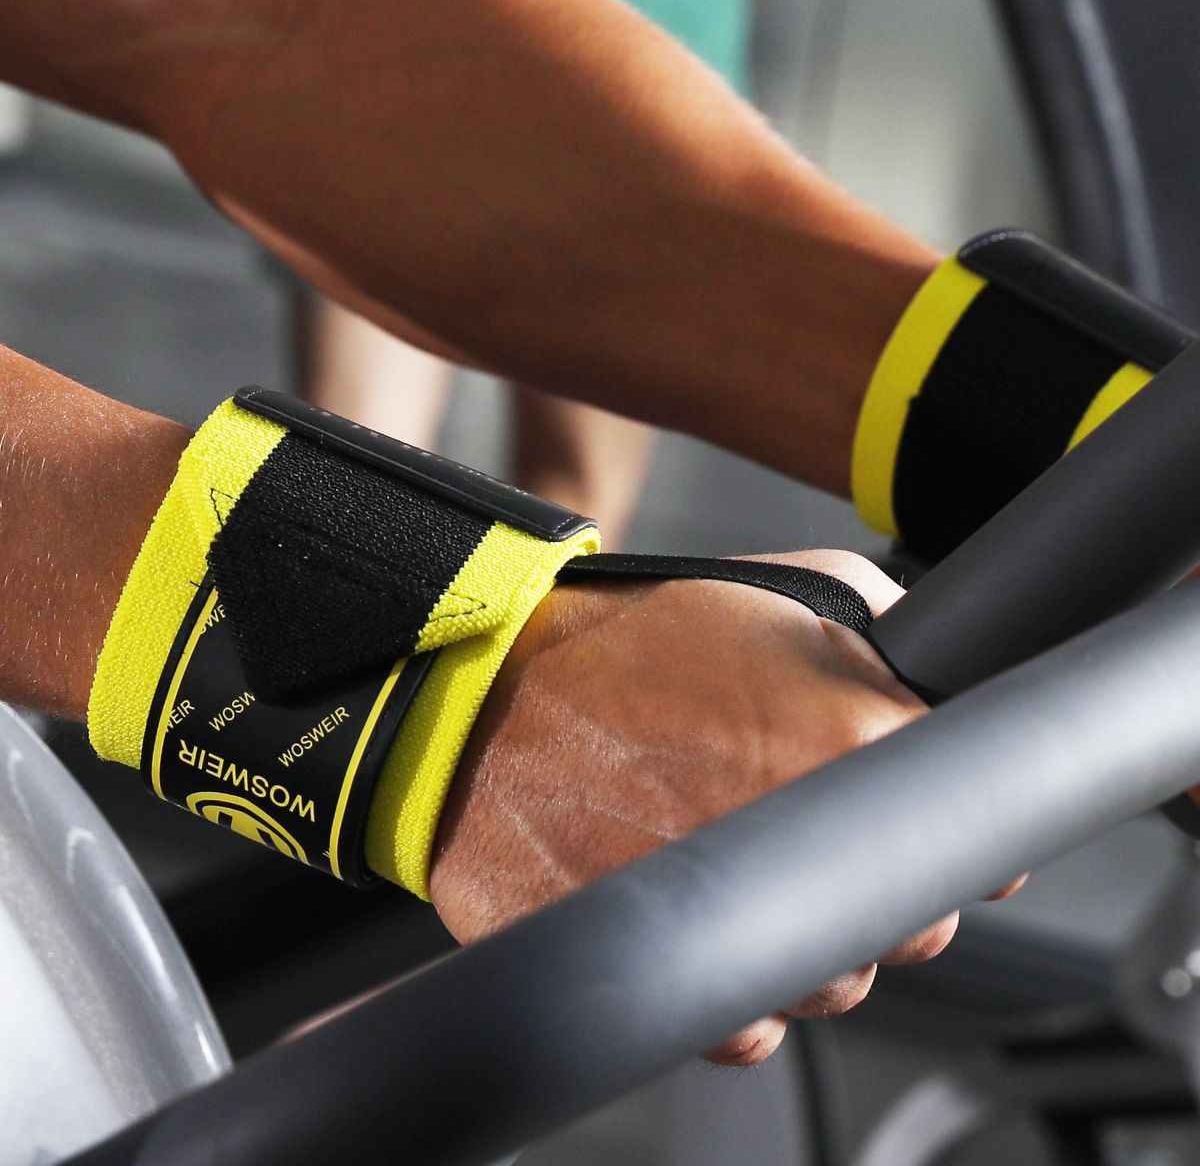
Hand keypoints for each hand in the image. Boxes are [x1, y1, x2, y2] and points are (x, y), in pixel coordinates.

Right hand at [430, 550, 1006, 1064]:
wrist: (489, 691)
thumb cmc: (631, 638)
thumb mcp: (790, 583)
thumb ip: (892, 636)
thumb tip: (941, 690)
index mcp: (853, 741)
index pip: (979, 835)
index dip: (951, 831)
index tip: (919, 823)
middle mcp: (809, 839)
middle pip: (918, 925)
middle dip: (888, 891)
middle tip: (810, 830)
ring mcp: (736, 915)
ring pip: (836, 984)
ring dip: (809, 943)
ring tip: (733, 857)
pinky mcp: (666, 970)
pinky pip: (747, 1024)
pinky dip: (738, 988)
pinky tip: (698, 906)